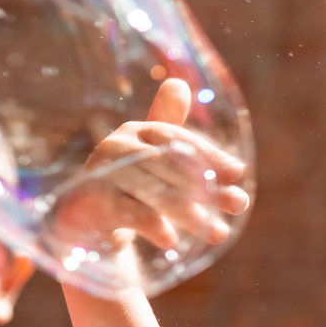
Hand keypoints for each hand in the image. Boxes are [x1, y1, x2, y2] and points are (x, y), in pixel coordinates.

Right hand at [53, 80, 250, 258]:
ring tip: (217, 233)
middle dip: (208, 187)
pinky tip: (172, 241)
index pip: (178, 139)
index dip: (210, 155)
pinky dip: (153, 226)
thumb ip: (178, 141)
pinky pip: (128, 212)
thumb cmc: (129, 189)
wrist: (85, 222)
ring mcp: (100, 173)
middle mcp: (116, 147)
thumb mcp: (157, 165)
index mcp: (137, 133)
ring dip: (190, 213)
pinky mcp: (90, 201)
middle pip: (171, 166)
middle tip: (240, 204)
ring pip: (155, 192)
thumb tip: (182, 85)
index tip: (238, 173)